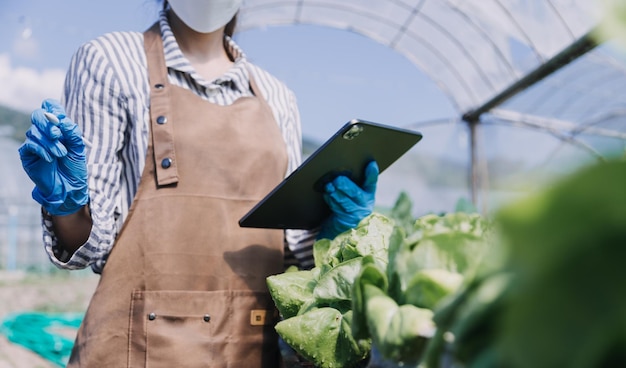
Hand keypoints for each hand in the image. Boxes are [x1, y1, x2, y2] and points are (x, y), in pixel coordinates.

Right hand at [18, 99, 88, 215]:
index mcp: (57, 127)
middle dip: (48, 124)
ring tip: (61, 154)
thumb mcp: (79, 149)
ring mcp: (34, 142)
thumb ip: (73, 134)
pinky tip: (51, 159)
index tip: (61, 118)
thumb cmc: (74, 167)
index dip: (53, 108)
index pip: (50, 106)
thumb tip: (64, 120)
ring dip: (50, 143)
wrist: (69, 188)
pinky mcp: (27, 154)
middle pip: (37, 115)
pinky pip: (30, 145)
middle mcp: (44, 132)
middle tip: (58, 135)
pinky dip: (42, 150)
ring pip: (35, 132)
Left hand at [317, 161, 378, 239]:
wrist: (341, 225)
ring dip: (334, 193)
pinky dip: (330, 200)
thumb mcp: (353, 193)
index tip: (371, 163)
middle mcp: (365, 205)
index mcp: (369, 194)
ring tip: (329, 186)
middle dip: (345, 185)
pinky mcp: (346, 221)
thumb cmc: (347, 202)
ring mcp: (356, 215)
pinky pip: (337, 208)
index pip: (372, 182)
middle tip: (337, 179)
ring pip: (344, 201)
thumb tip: (342, 168)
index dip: (372, 173)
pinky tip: (327, 194)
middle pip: (355, 193)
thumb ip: (351, 182)